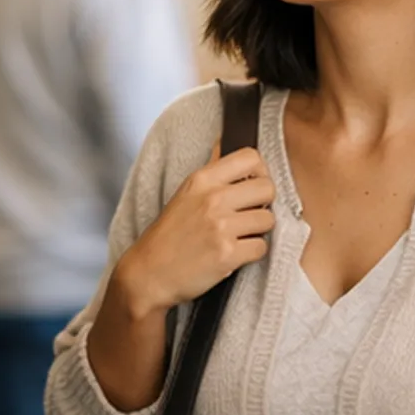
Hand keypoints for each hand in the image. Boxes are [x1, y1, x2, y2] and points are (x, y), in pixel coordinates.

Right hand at [113, 140, 275, 316]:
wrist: (147, 276)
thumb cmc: (168, 235)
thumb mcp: (185, 194)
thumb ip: (211, 169)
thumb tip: (223, 139)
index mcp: (202, 180)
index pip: (252, 157)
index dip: (259, 172)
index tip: (252, 187)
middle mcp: (213, 199)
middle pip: (268, 188)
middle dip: (262, 204)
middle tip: (246, 216)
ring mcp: (221, 227)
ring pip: (268, 220)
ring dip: (257, 231)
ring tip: (237, 237)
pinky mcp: (227, 254)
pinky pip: (261, 247)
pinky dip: (251, 254)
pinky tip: (233, 255)